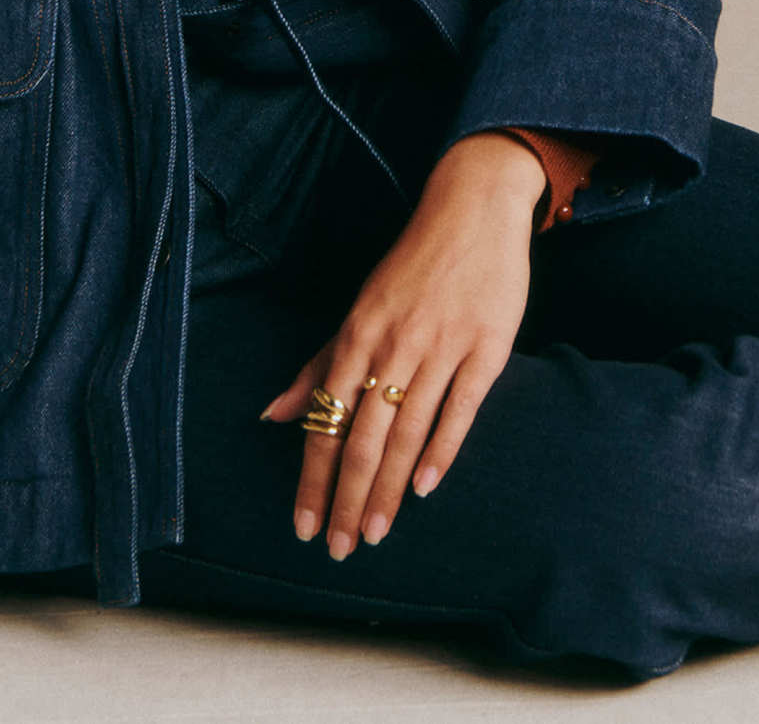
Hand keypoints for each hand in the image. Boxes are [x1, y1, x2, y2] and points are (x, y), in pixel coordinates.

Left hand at [259, 130, 543, 559]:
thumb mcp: (360, 309)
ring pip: (406, 431)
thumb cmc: (411, 266)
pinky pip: (460, 409)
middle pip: (362, 436)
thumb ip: (320, 364)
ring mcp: (440, 346)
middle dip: (348, 497)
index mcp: (357, 334)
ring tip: (375, 534)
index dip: (314, 478)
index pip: (326, 421)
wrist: (472, 210)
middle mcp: (393, 344)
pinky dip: (440, 450)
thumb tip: (273, 414)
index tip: (304, 526)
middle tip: (338, 548)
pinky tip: (424, 487)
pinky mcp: (485, 348)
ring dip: (388, 489)